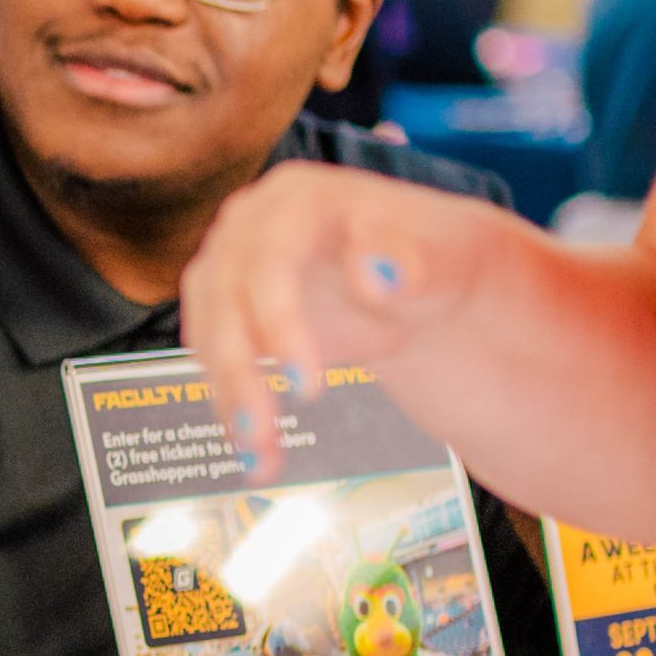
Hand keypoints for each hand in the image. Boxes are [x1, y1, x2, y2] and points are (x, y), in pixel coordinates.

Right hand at [179, 163, 503, 481]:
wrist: (420, 284)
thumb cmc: (438, 262)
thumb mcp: (447, 261)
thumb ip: (416, 266)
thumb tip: (376, 274)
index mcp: (297, 198)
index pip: (269, 257)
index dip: (276, 321)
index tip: (303, 384)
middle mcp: (248, 227)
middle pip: (223, 298)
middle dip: (238, 373)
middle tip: (263, 433)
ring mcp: (229, 268)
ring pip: (207, 335)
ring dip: (227, 399)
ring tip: (260, 458)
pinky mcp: (223, 310)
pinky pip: (213, 361)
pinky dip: (230, 406)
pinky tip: (257, 451)